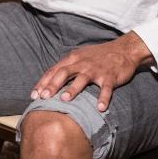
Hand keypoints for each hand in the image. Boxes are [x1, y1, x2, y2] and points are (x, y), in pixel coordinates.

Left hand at [29, 33, 152, 112]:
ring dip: (73, 89)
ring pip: (82, 79)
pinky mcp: (110, 76)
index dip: (43, 83)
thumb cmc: (98, 56)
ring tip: (64, 100)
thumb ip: (65, 68)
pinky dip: (103, 98)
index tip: (34, 95)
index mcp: (73, 59)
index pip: (54, 71)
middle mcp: (82, 63)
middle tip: (44, 97)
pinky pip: (106, 88)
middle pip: (64, 73)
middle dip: (53, 85)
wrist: (124, 50)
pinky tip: (100, 108)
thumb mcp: (79, 58)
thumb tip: (48, 83)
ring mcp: (96, 69)